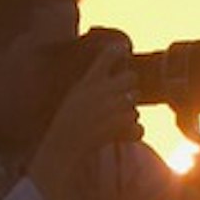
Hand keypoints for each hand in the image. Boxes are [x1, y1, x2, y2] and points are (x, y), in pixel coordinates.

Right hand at [24, 36, 139, 199]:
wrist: (60, 149)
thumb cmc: (65, 125)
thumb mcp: (75, 96)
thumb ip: (91, 82)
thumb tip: (109, 67)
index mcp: (88, 81)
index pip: (108, 55)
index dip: (117, 51)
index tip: (122, 50)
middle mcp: (101, 90)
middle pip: (131, 77)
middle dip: (128, 90)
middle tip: (118, 102)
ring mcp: (111, 108)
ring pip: (134, 108)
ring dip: (127, 118)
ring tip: (110, 126)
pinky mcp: (118, 127)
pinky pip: (139, 127)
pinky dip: (132, 135)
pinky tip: (120, 138)